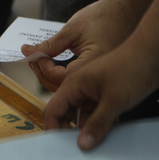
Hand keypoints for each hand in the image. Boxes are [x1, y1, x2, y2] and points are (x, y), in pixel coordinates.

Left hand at [22, 0, 140, 91]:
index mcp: (94, 63)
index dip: (45, 68)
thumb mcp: (72, 30)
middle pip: (64, 87)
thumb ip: (49, 45)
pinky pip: (75, 79)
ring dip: (49, 76)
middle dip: (43, 75)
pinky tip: (49, 64)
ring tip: (37, 61)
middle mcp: (97, 75)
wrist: (125, 10)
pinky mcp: (95, 73)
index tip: (36, 55)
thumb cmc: (103, 16)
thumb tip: (28, 51)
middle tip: (31, 60)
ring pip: (68, 86)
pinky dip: (59, 74)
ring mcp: (97, 76)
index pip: (62, 78)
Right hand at [42, 41, 158, 149]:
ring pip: (80, 116)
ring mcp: (91, 92)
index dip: (52, 127)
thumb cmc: (131, 66)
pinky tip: (105, 135)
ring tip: (91, 143)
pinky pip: (94, 114)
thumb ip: (97, 124)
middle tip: (74, 147)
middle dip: (66, 130)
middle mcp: (78, 88)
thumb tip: (83, 143)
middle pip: (64, 114)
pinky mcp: (103, 96)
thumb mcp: (114, 100)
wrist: (152, 53)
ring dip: (84, 129)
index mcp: (73, 83)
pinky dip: (98, 125)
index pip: (52, 109)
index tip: (57, 144)